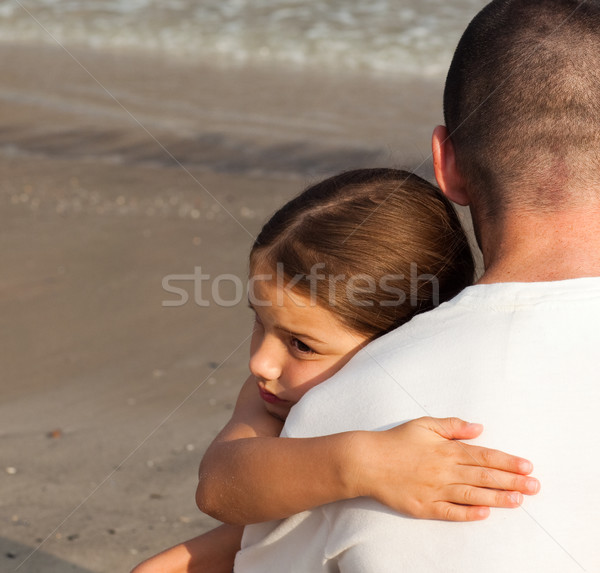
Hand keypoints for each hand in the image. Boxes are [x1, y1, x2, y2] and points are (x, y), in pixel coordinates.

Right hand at [353, 417, 539, 520]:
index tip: (527, 466)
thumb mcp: (424, 424)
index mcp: (446, 450)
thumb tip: (479, 427)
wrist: (367, 461)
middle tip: (535, 487)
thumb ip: (452, 426)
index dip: (507, 462)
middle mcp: (444, 471)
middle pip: (484, 477)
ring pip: (473, 496)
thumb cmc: (396, 440)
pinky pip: (451, 512)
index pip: (483, 456)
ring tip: (519, 501)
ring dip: (498, 499)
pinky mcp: (424, 507)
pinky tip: (485, 513)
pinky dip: (469, 514)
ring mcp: (435, 490)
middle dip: (512, 481)